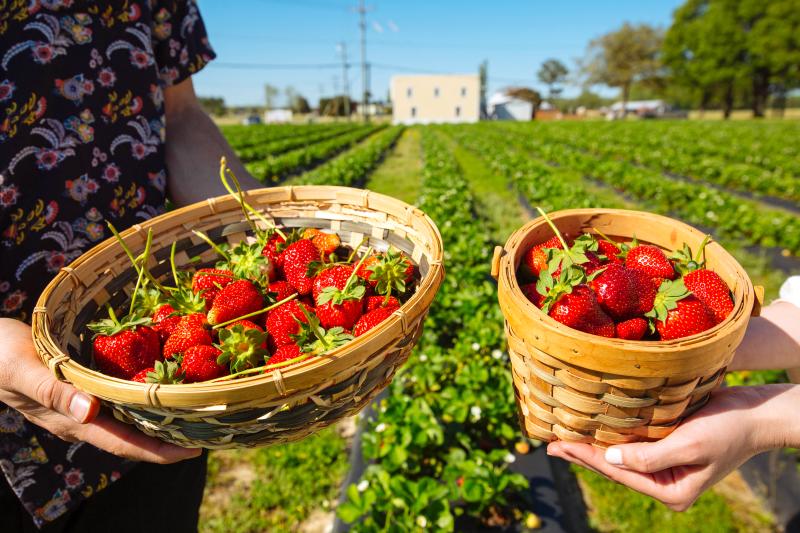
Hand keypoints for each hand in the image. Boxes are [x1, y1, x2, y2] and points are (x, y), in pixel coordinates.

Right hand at [0, 318, 200, 462]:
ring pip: (130, 415)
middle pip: (134, 435)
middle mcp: (83, 415)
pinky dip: (146, 392)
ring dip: (162, 416)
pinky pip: (121, 395)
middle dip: (171, 438)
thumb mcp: (23, 369)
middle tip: (210, 430)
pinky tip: (165, 382)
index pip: (123, 444)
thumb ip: (53, 391)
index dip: (158, 451)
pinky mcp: (83, 384)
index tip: (193, 451)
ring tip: (198, 411)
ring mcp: (84, 402)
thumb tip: (89, 412)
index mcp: (73, 419)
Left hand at [547, 385, 798, 510]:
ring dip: (593, 446)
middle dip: (582, 454)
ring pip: (620, 457)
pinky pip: (632, 445)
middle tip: (550, 442)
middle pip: (615, 468)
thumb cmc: (728, 429)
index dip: (585, 457)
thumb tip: (610, 460)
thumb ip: (649, 456)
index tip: (558, 445)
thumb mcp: (690, 444)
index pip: (618, 473)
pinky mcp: (667, 448)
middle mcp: (665, 482)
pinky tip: (593, 429)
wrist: (757, 413)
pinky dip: (611, 437)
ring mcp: (666, 466)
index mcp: (670, 491)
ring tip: (563, 437)